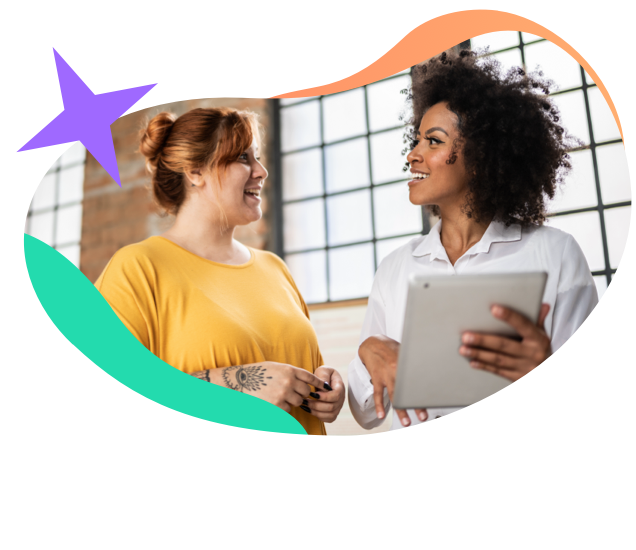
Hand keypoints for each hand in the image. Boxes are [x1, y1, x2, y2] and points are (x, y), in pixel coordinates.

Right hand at [214, 361, 329, 413]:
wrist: (240, 382)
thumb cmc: (257, 373)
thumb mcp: (276, 367)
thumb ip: (291, 372)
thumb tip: (306, 380)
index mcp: (289, 370)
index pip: (310, 377)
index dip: (318, 382)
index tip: (324, 387)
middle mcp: (288, 381)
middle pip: (305, 392)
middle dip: (301, 394)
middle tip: (291, 393)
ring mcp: (283, 394)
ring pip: (297, 402)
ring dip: (292, 402)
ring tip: (279, 396)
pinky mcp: (277, 405)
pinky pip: (287, 410)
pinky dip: (282, 408)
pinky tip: (272, 402)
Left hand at [302, 366, 344, 422]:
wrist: (323, 379)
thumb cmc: (323, 374)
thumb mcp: (323, 370)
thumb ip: (323, 376)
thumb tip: (324, 385)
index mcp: (340, 387)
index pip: (336, 395)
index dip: (325, 397)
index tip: (313, 394)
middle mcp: (341, 398)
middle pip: (332, 407)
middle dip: (317, 405)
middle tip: (305, 401)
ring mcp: (338, 407)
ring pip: (330, 415)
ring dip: (316, 411)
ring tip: (305, 405)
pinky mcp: (333, 412)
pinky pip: (328, 419)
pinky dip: (318, 416)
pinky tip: (309, 409)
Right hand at [358, 335, 427, 427]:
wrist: (372, 344)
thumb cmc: (390, 348)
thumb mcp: (404, 352)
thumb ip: (413, 363)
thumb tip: (429, 371)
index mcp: (405, 362)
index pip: (417, 380)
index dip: (425, 392)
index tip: (432, 401)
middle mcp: (395, 369)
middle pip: (407, 391)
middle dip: (415, 405)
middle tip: (422, 416)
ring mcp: (385, 375)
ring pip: (394, 396)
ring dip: (400, 411)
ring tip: (406, 422)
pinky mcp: (376, 378)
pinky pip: (378, 394)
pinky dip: (379, 406)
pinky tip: (381, 415)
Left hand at [459, 303, 551, 382]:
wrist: (554, 375)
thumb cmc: (542, 350)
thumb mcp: (543, 334)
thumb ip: (538, 320)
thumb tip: (542, 305)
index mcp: (539, 339)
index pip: (523, 324)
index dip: (509, 316)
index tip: (494, 308)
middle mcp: (532, 354)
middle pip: (504, 345)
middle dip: (483, 340)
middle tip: (466, 336)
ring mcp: (525, 367)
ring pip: (498, 359)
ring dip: (479, 354)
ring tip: (463, 349)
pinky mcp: (517, 378)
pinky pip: (498, 371)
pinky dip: (484, 366)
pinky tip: (472, 361)